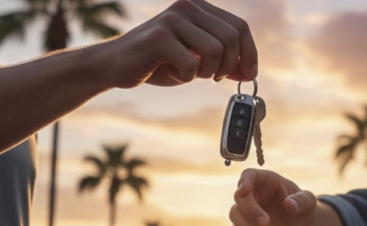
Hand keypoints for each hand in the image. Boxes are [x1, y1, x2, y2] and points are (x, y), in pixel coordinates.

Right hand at [104, 0, 256, 87]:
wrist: (116, 65)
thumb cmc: (159, 63)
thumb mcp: (197, 62)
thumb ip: (223, 63)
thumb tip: (250, 72)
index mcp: (199, 7)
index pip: (239, 27)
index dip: (249, 53)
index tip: (249, 74)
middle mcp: (188, 6)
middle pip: (231, 38)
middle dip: (228, 66)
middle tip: (213, 77)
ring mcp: (173, 19)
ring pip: (214, 51)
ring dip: (206, 72)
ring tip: (190, 73)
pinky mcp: (159, 36)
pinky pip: (191, 64)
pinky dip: (186, 77)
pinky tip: (172, 72)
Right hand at [229, 169, 317, 225]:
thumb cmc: (304, 209)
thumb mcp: (309, 202)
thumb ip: (302, 200)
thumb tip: (289, 204)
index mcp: (267, 181)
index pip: (249, 175)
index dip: (244, 182)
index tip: (243, 191)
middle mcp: (253, 193)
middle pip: (239, 198)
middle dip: (251, 212)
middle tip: (266, 224)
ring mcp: (246, 211)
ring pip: (234, 216)